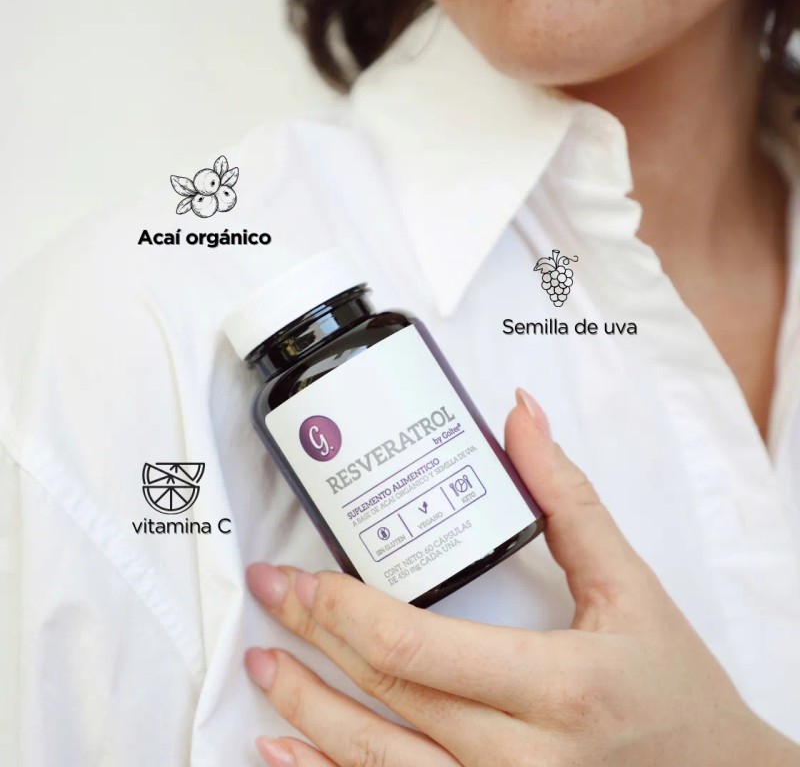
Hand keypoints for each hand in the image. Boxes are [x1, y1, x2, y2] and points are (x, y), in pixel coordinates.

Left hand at [244, 388, 797, 766]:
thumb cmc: (673, 685)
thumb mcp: (629, 584)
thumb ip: (568, 499)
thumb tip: (520, 416)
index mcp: (559, 688)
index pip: (414, 647)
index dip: (340, 607)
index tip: (295, 575)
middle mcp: (524, 763)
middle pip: (385, 694)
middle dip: (312, 640)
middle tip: (270, 596)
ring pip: (374, 764)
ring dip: (305, 712)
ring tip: (265, 666)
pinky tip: (284, 752)